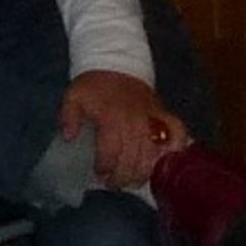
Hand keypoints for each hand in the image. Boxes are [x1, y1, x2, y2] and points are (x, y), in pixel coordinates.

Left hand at [60, 70, 190, 188]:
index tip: (97, 175)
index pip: (110, 153)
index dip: (103, 169)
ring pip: (153, 153)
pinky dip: (174, 148)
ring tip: (133, 180)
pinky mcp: (164, 114)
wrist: (118, 63)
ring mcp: (152, 119)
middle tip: (114, 183)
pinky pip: (177, 133)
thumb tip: (69, 138)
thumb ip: (69, 118)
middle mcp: (135, 122)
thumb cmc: (94, 84)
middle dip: (122, 177)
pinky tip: (164, 160)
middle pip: (133, 159)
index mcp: (112, 119)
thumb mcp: (73, 97)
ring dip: (143, 171)